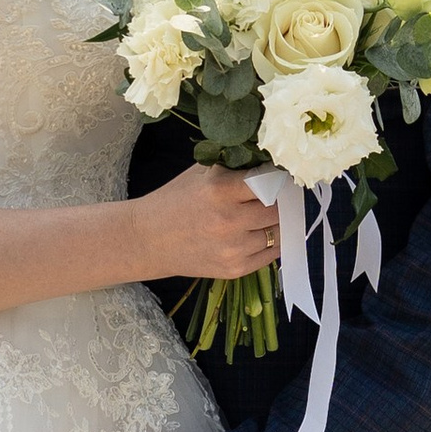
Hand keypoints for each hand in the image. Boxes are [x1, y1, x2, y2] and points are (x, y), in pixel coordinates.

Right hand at [140, 163, 282, 283]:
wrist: (148, 240)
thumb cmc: (176, 200)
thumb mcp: (201, 172)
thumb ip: (236, 166)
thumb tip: (274, 162)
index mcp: (220, 190)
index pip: (271, 181)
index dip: (279, 178)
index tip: (282, 176)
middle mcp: (229, 221)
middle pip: (278, 209)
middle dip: (281, 201)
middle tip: (281, 196)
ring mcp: (233, 248)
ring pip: (279, 232)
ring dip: (278, 223)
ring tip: (267, 215)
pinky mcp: (235, 269)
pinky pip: (271, 254)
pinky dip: (271, 242)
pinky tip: (261, 233)